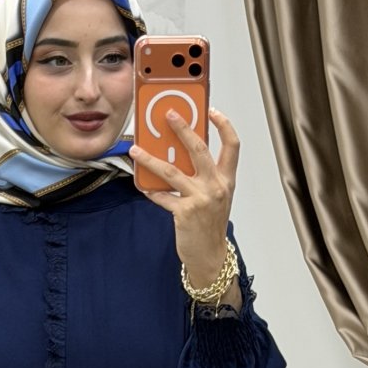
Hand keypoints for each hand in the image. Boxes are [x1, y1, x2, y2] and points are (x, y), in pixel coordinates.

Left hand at [129, 105, 239, 285]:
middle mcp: (215, 186)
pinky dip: (151, 191)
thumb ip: (204, 175)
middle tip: (169, 115)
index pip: (232, 145)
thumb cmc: (210, 226)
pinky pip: (163, 196)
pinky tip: (143, 185)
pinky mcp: (184, 213)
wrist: (210, 256)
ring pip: (171, 171)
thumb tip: (180, 153)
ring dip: (150, 159)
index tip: (212, 111)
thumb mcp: (215, 197)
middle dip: (182, 128)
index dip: (224, 125)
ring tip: (136, 150)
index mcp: (226, 180)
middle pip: (199, 149)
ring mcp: (200, 199)